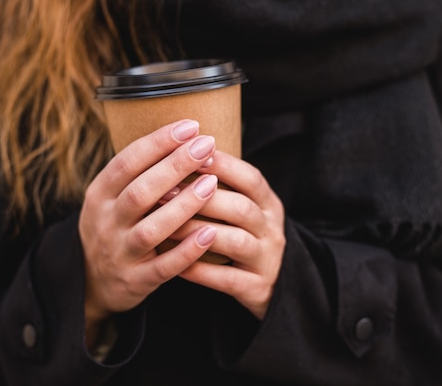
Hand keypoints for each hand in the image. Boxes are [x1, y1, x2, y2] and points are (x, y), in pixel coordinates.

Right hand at [78, 120, 218, 333]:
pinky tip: (211, 234)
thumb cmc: (115, 226)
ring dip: (183, 205)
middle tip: (207, 145)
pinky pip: (164, 267)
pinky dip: (187, 251)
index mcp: (99, 195)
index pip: (126, 162)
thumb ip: (139, 172)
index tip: (190, 126)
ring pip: (152, 228)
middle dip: (175, 166)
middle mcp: (105, 222)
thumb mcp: (112, 197)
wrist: (91, 282)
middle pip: (140, 191)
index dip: (158, 142)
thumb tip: (183, 135)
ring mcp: (120, 252)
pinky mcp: (136, 280)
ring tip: (212, 183)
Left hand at [177, 151, 285, 319]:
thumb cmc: (245, 238)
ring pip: (235, 242)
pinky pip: (228, 280)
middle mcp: (272, 230)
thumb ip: (222, 188)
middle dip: (202, 198)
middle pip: (241, 208)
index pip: (251, 178)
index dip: (223, 165)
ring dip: (199, 232)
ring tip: (166, 227)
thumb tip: (179, 153)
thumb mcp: (244, 210)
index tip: (190, 152)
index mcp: (269, 205)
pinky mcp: (259, 288)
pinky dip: (202, 272)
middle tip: (165, 191)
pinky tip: (177, 266)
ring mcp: (267, 260)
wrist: (275, 286)